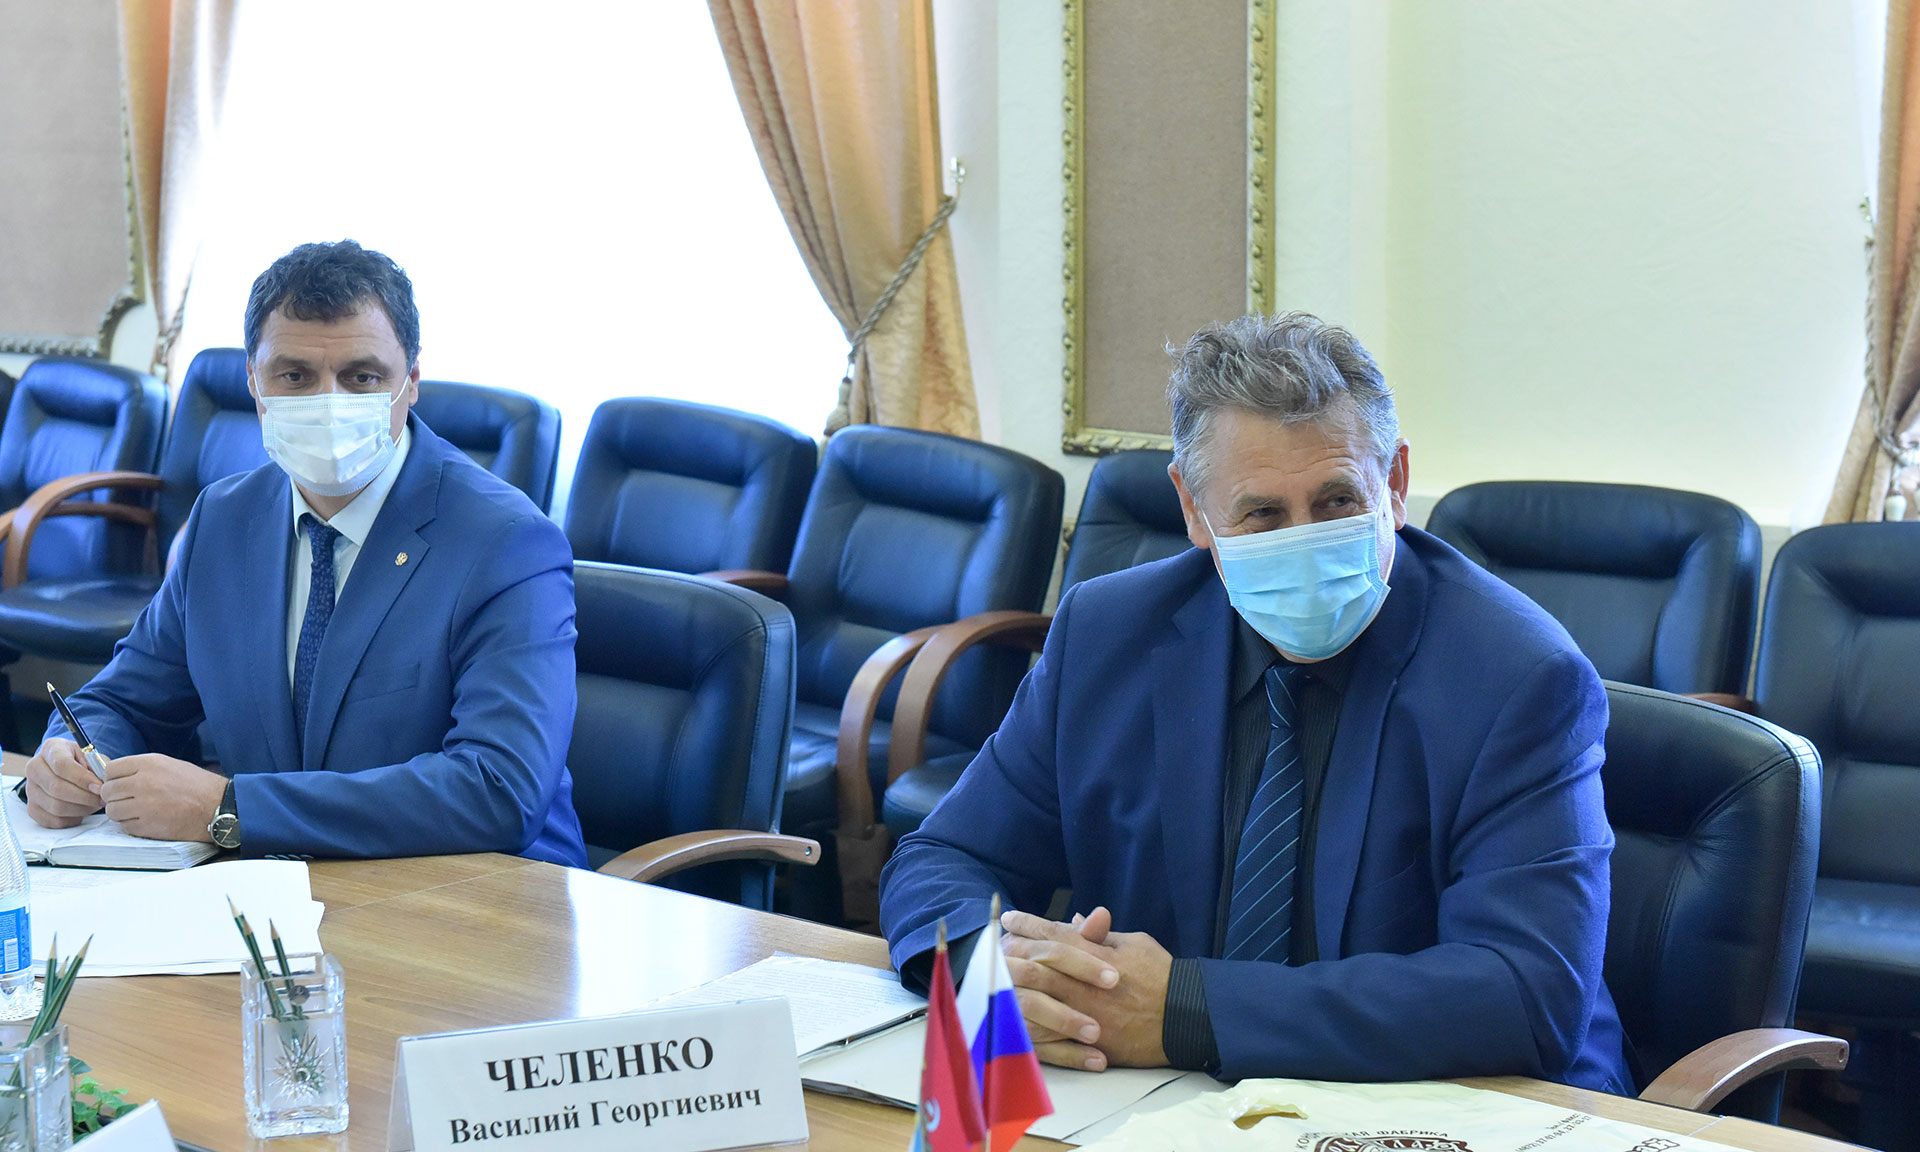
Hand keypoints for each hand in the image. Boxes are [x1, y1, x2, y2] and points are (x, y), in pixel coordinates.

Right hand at [24, 738, 104, 827]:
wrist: (68, 770)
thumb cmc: (83, 762)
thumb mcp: (92, 757)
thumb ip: (98, 767)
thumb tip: (103, 785)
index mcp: (51, 748)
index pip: (62, 765)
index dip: (82, 779)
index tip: (100, 787)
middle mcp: (34, 768)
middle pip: (57, 788)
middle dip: (84, 797)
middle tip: (102, 799)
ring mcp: (30, 789)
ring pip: (55, 806)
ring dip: (80, 809)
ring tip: (94, 804)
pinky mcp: (32, 808)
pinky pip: (53, 820)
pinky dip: (72, 819)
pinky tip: (82, 811)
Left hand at [98, 754, 225, 841]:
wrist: (217, 807)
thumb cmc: (198, 785)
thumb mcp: (170, 765)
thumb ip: (143, 769)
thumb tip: (118, 778)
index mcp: (149, 764)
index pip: (110, 769)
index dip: (113, 778)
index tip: (120, 783)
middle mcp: (142, 782)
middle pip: (108, 791)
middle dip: (115, 796)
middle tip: (128, 800)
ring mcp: (143, 806)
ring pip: (112, 810)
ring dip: (121, 812)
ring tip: (137, 812)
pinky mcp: (146, 826)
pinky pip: (124, 826)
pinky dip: (131, 825)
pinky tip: (146, 821)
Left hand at [1001, 906, 1172, 1071]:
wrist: (1186, 1018)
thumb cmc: (1162, 975)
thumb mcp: (1134, 943)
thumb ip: (1102, 935)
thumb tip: (1080, 920)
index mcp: (1095, 957)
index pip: (1053, 935)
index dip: (1028, 925)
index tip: (1010, 918)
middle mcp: (1083, 986)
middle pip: (1035, 966)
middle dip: (1011, 953)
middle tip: (995, 946)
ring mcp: (1083, 1016)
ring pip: (1035, 1003)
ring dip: (1012, 990)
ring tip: (996, 980)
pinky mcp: (1087, 1043)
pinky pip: (1048, 1039)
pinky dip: (1027, 1028)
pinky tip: (1010, 1019)